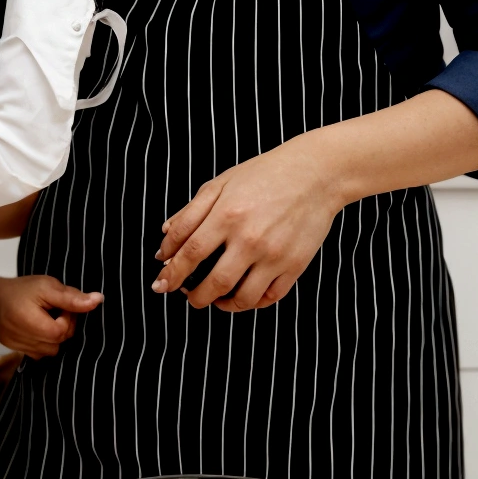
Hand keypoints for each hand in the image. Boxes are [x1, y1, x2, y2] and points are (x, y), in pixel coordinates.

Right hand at [0, 274, 100, 356]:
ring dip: (53, 333)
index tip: (57, 301)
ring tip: (43, 316)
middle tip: (50, 307)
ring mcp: (24, 350)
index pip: (66, 330)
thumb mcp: (46, 287)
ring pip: (53, 349)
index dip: (67, 314)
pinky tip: (36, 326)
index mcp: (37, 329)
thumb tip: (99, 300)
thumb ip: (72, 297)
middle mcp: (31, 344)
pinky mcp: (19, 351)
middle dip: (62, 324)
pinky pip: (41, 351)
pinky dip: (43, 340)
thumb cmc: (18, 290)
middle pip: (61, 341)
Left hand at [153, 137, 345, 310]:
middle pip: (214, 283)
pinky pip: (270, 297)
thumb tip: (164, 241)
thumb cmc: (264, 175)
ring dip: (222, 305)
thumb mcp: (221, 184)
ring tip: (214, 299)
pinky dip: (252, 302)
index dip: (171, 273)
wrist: (316, 173)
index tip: (161, 283)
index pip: (190, 253)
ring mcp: (275, 255)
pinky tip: (242, 295)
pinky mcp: (295, 265)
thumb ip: (189, 213)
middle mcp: (250, 238)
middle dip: (194, 297)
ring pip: (242, 298)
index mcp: (228, 214)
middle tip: (187, 296)